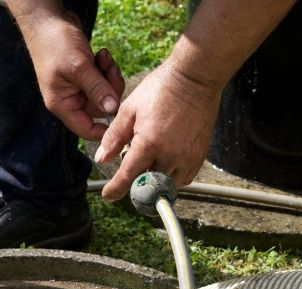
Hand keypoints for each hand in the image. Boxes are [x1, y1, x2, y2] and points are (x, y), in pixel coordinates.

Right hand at [19, 10, 123, 139]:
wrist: (47, 18)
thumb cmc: (55, 42)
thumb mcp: (79, 67)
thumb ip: (97, 89)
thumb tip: (113, 110)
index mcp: (63, 104)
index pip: (86, 130)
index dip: (105, 130)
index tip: (121, 117)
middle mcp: (70, 99)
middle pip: (100, 109)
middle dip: (110, 90)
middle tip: (111, 69)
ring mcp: (78, 87)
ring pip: (104, 93)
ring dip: (110, 76)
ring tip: (105, 57)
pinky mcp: (85, 75)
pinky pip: (103, 80)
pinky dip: (106, 68)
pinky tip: (102, 54)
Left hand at [94, 62, 221, 200]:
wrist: (194, 79)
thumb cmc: (160, 89)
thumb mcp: (130, 109)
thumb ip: (114, 136)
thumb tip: (102, 158)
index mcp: (149, 143)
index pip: (128, 176)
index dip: (116, 189)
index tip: (108, 196)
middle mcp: (170, 155)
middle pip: (148, 184)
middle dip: (136, 184)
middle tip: (129, 176)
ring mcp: (187, 157)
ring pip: (167, 185)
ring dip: (155, 182)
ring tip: (149, 166)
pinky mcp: (199, 156)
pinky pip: (184, 179)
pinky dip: (172, 178)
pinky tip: (165, 166)